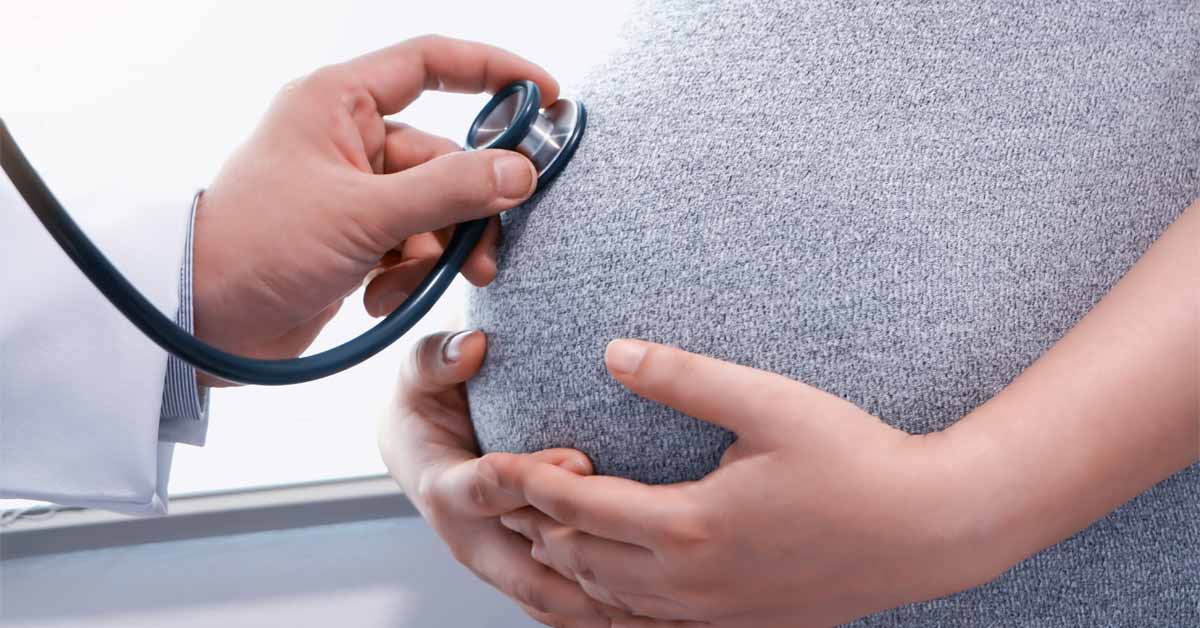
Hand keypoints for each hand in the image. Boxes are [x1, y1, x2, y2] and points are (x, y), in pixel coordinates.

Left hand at [192, 35, 557, 385]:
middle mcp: (346, 140)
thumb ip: (448, 191)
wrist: (200, 321)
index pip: (429, 63)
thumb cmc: (258, 246)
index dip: (492, 71)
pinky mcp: (353, 238)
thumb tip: (519, 171)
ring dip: (437, 249)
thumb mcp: (364, 216)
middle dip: (466, 207)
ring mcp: (351, 192)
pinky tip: (379, 298)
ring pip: (433, 207)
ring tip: (422, 283)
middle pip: (443, 156)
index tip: (544, 95)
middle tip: (486, 252)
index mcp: (337, 103)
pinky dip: (407, 273)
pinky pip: (409, 243)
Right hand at [378, 327, 630, 626]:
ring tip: (668, 608)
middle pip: (530, 575)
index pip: (488, 492)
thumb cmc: (425, 404)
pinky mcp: (524, 576)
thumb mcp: (419, 373)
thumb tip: (473, 344)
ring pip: (554, 604)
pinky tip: (660, 614)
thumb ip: (437, 357)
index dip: (534, 477)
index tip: (582, 459)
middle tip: (646, 559)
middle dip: (587, 571)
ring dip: (606, 609)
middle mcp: (472, 540)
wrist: (418, 448)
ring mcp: (499, 565)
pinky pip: (567, 608)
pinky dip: (609, 615)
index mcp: (445, 490)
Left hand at [488, 340, 1001, 627]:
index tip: (506, 460)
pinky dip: (617, 603)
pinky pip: (655, 625)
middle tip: (523, 491)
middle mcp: (692, 581)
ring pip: (613, 602)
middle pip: (583, 564)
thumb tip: (613, 352)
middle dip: (543, 528)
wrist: (931, 529)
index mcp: (690, 525)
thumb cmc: (856, 459)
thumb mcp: (768, 402)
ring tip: (553, 532)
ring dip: (575, 568)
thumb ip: (683, 376)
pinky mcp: (742, 623)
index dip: (534, 484)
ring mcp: (717, 611)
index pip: (581, 509)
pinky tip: (615, 583)